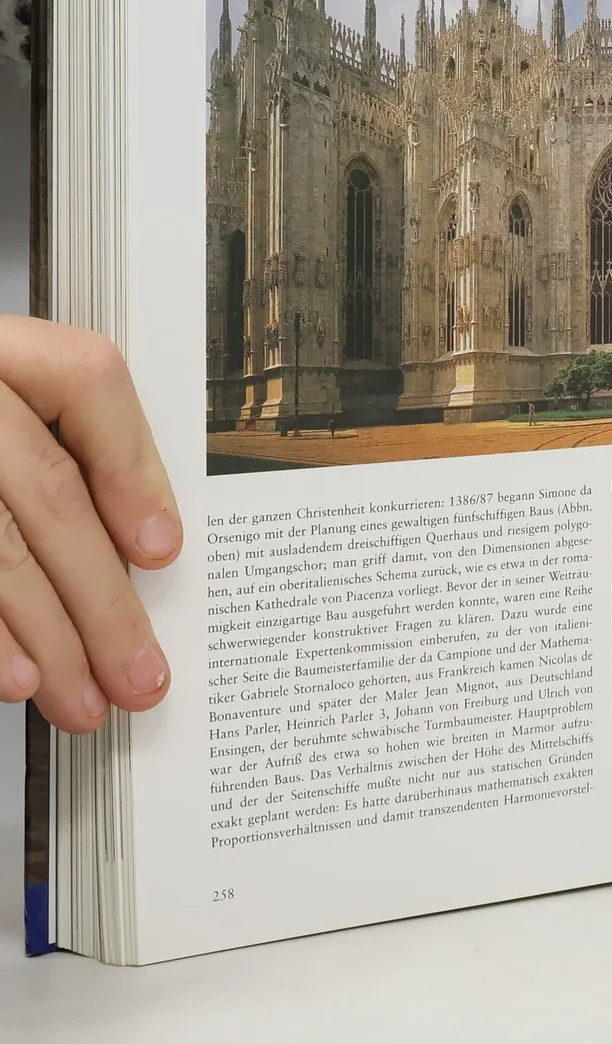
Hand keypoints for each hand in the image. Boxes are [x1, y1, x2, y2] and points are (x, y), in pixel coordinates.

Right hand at [0, 317, 179, 732]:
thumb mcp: (8, 404)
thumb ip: (58, 450)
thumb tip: (139, 542)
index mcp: (0, 347)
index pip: (87, 382)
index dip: (134, 469)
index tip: (164, 549)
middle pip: (48, 491)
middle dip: (103, 597)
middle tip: (140, 671)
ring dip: (46, 637)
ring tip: (82, 695)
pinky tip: (12, 678)